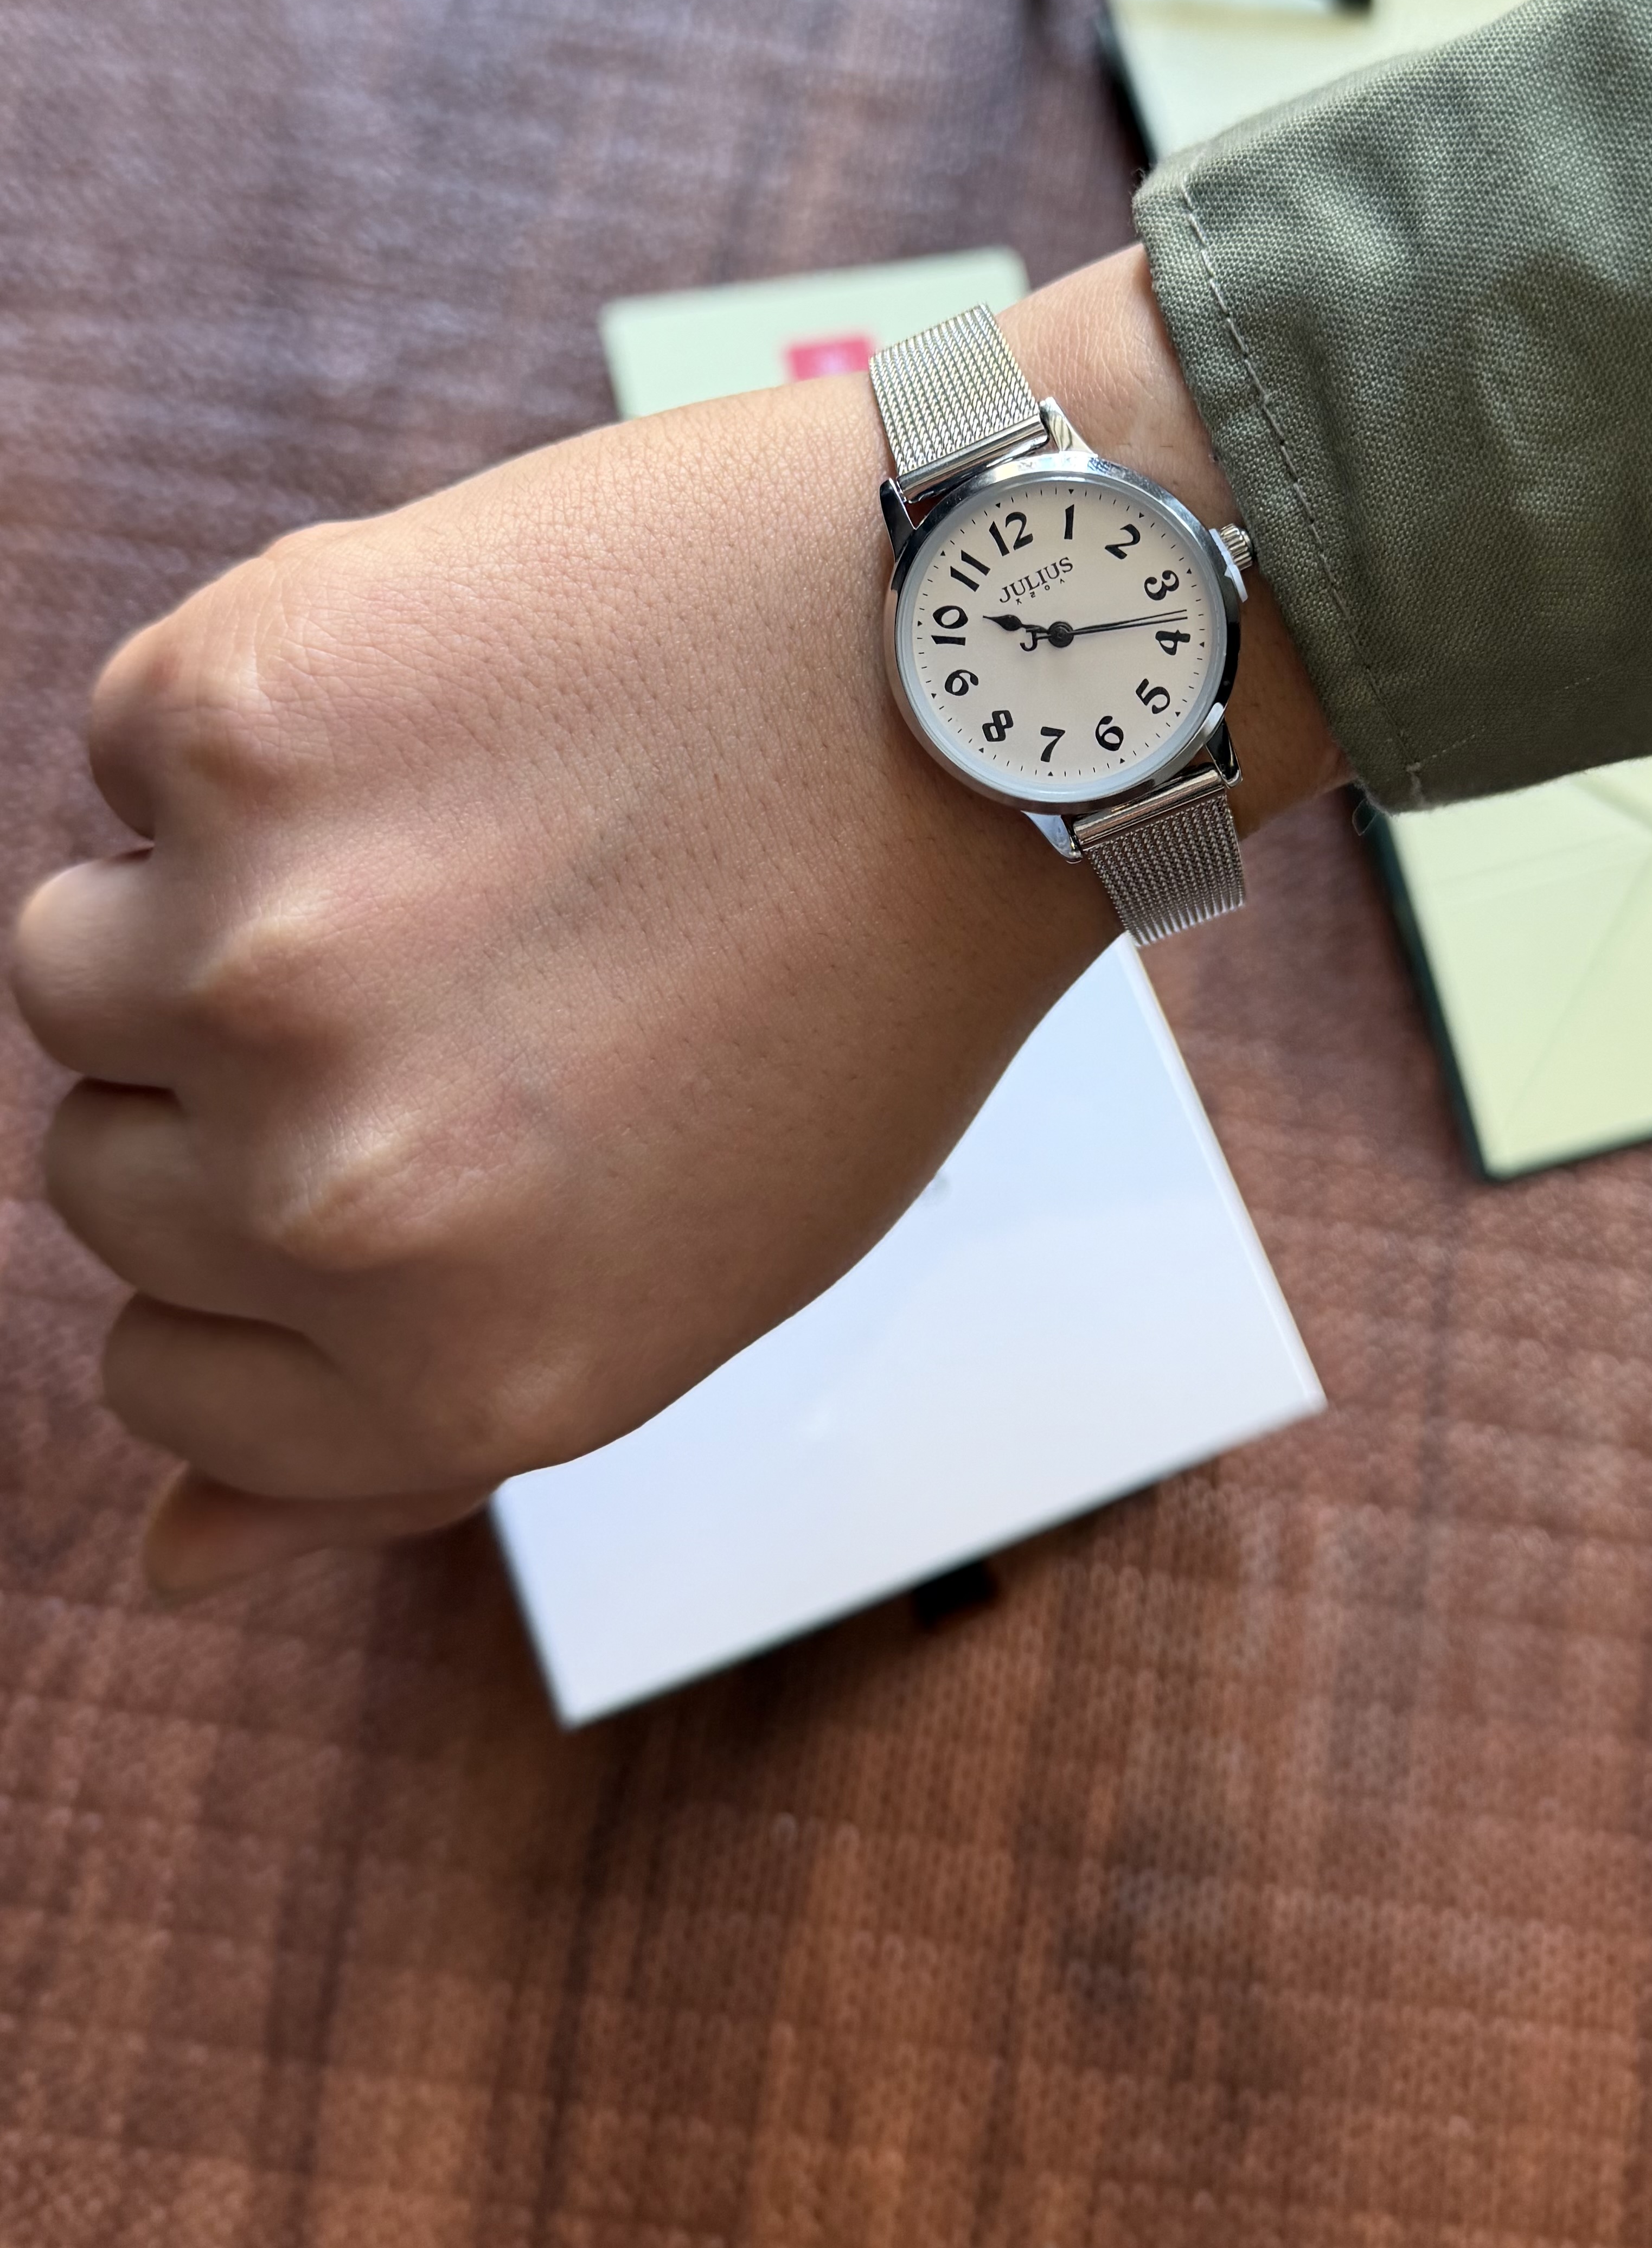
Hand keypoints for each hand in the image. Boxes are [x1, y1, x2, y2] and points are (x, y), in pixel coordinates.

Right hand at [11, 246, 1344, 1594]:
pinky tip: (454, 697)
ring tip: (447, 828)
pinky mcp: (235, 733)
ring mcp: (261, 964)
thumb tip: (168, 1562)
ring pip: (73, 960)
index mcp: (454, 1372)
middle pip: (99, 1170)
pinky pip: (131, 750)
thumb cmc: (850, 979)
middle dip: (243, 1071)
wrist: (966, 685)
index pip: (161, 1374)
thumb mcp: (678, 1284)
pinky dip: (253, 715)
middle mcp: (334, 1201)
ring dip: (213, 891)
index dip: (260, 1240)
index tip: (378, 1127)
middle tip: (464, 957)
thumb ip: (403, 1436)